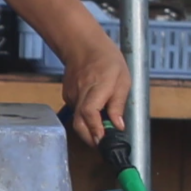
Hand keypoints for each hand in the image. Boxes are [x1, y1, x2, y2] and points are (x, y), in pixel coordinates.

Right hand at [56, 18, 130, 143]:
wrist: (84, 46)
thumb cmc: (106, 60)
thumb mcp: (123, 80)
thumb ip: (119, 104)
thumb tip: (119, 126)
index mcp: (97, 87)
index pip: (90, 113)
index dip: (96, 129)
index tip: (104, 141)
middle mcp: (81, 94)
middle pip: (79, 124)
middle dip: (90, 139)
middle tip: (104, 144)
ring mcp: (72, 96)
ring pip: (78, 120)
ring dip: (90, 128)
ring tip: (104, 126)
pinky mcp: (68, 97)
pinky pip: (77, 112)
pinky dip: (86, 117)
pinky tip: (95, 112)